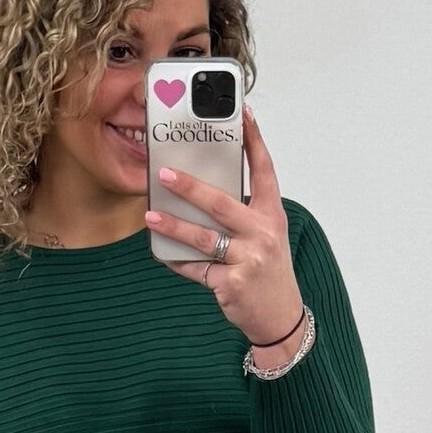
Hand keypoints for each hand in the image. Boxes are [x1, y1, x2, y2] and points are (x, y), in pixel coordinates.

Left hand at [144, 107, 303, 348]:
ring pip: (204, 238)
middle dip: (190, 187)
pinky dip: (177, 262)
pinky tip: (161, 253)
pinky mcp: (232, 284)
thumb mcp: (265, 237)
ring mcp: (249, 260)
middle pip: (222, 203)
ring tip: (151, 218)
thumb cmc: (268, 272)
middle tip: (164, 175)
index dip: (254, 141)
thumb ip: (242, 215)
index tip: (242, 113)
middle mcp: (263, 234)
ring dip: (174, 226)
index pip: (264, 171)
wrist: (280, 318)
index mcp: (272, 216)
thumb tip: (199, 193)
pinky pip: (197, 269)